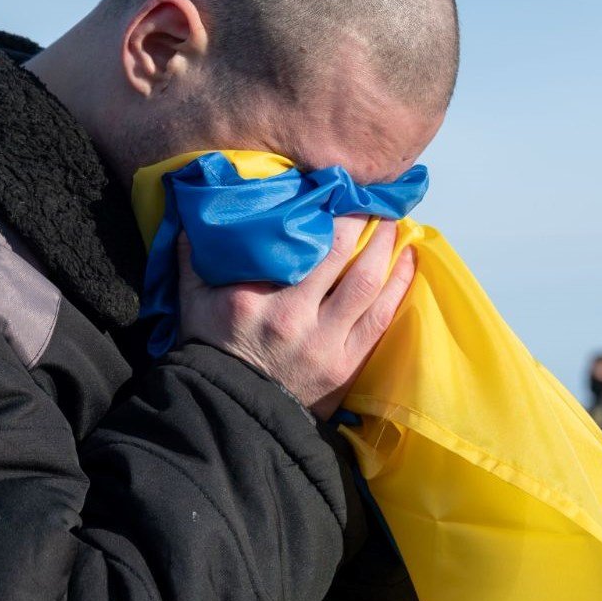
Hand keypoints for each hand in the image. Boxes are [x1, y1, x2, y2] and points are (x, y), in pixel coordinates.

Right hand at [177, 215, 414, 418]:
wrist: (231, 412)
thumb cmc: (212, 350)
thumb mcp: (193, 301)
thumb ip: (193, 257)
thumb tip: (193, 214)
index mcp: (255, 299)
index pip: (298, 244)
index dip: (324, 211)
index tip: (336, 188)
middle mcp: (293, 317)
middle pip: (340, 255)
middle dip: (362, 221)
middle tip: (373, 199)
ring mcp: (324, 343)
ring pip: (368, 283)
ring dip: (386, 247)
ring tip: (394, 222)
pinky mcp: (346, 365)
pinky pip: (381, 317)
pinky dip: (399, 284)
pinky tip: (408, 260)